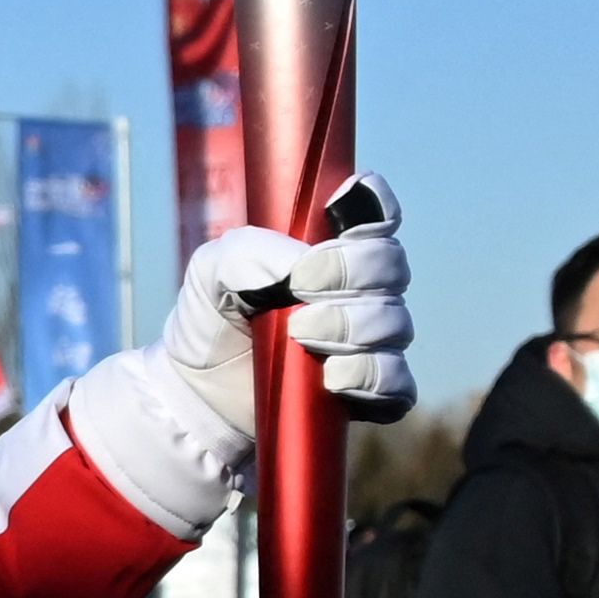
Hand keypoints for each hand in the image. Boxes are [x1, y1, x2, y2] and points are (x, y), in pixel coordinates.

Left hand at [161, 173, 414, 435]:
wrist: (202, 388)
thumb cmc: (214, 318)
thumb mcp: (212, 270)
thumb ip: (250, 251)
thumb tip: (300, 265)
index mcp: (329, 245)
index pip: (375, 212)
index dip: (370, 206)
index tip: (337, 214)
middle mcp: (361, 289)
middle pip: (392, 266)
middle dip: (349, 272)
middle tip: (298, 288)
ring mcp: (371, 341)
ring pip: (395, 323)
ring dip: (350, 326)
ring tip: (299, 334)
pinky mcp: (369, 392)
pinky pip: (396, 383)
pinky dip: (369, 376)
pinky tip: (332, 376)